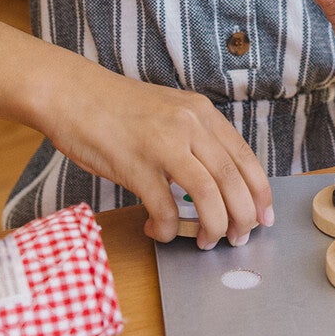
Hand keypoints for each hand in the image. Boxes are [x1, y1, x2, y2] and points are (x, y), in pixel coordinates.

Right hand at [46, 61, 273, 249]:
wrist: (71, 94)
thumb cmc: (116, 107)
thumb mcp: (168, 111)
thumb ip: (194, 138)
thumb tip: (216, 180)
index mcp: (201, 113)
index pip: (245, 158)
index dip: (260, 193)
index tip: (263, 216)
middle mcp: (189, 125)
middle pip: (233, 181)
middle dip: (243, 217)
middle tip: (239, 238)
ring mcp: (162, 144)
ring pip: (208, 196)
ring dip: (213, 227)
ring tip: (205, 242)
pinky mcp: (135, 165)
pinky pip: (164, 208)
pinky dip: (167, 228)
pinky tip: (159, 231)